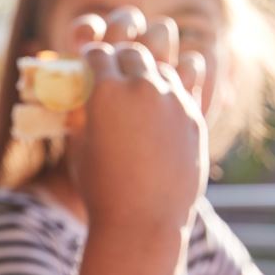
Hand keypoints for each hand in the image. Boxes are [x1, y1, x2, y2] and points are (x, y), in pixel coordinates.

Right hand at [62, 7, 207, 229]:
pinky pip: (189, 82)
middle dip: (121, 57)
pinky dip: (176, 82)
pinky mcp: (194, 115)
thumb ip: (82, 114)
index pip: (97, 53)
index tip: (90, 63)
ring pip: (162, 64)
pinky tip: (171, 87)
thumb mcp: (79, 146)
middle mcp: (140, 86)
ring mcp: (172, 99)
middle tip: (116, 69)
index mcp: (104, 90)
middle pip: (132, 53)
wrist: (143, 222)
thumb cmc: (101, 189)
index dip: (91, 56)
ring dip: (150, 69)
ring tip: (143, 82)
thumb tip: (82, 98)